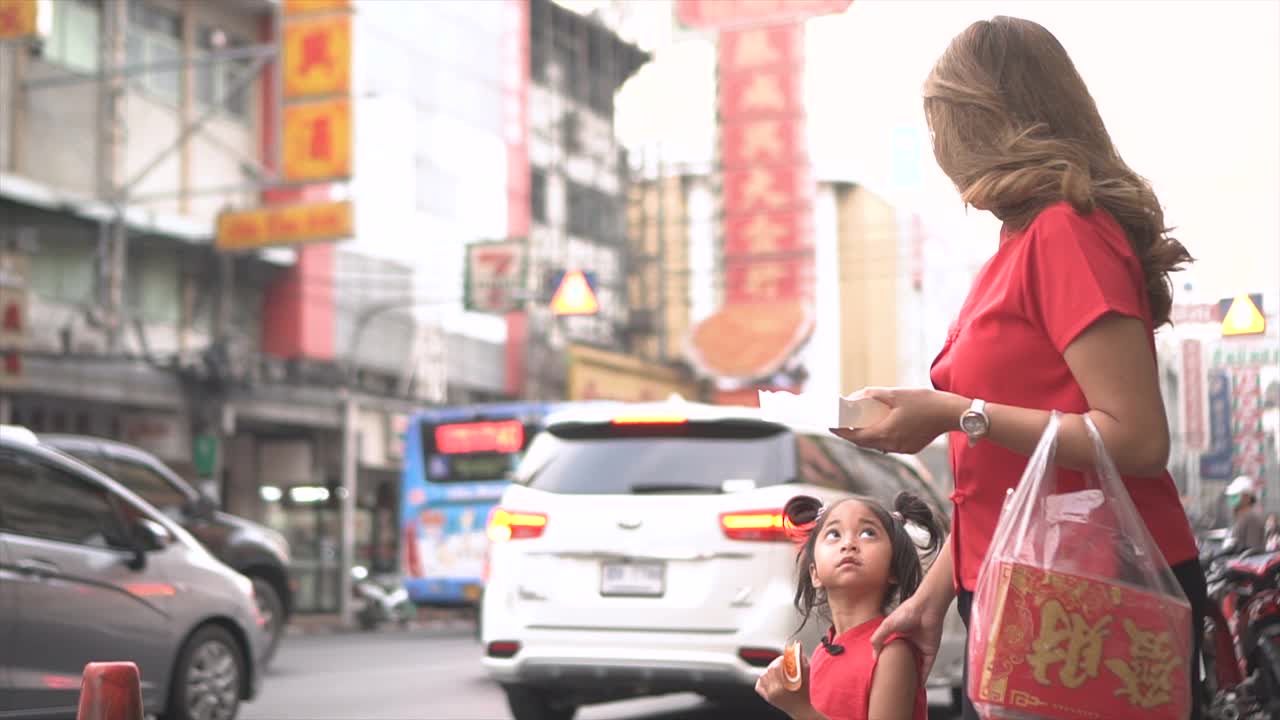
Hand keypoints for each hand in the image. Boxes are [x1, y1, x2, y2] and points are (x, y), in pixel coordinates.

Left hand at [755, 652, 818, 719]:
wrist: (801, 710)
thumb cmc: (805, 693)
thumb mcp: (806, 675)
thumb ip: (802, 659)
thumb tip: (798, 645)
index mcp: (783, 686)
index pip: (776, 666)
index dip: (780, 660)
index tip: (785, 659)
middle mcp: (774, 691)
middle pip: (769, 670)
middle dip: (775, 664)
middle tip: (782, 664)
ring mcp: (770, 695)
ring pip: (763, 676)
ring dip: (769, 671)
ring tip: (778, 671)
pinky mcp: (768, 698)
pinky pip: (759, 685)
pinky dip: (763, 680)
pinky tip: (770, 678)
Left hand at [830, 387, 965, 454]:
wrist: (950, 413)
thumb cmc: (924, 401)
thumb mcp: (895, 394)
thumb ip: (872, 395)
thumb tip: (855, 397)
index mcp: (886, 432)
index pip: (855, 437)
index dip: (841, 432)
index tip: (830, 425)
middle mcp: (892, 444)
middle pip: (864, 443)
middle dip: (852, 434)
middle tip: (843, 423)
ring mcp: (902, 448)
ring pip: (877, 445)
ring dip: (867, 436)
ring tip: (860, 423)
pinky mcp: (910, 448)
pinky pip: (889, 445)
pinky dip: (881, 437)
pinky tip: (882, 426)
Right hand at [868, 590, 948, 679]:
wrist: (927, 609)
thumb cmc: (908, 612)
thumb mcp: (886, 625)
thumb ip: (877, 638)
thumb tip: (874, 655)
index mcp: (898, 634)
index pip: (891, 649)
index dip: (886, 658)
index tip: (881, 669)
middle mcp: (909, 641)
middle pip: (903, 658)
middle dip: (899, 668)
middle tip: (892, 680)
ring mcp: (920, 647)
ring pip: (915, 664)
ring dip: (911, 674)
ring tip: (904, 686)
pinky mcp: (930, 651)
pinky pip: (927, 667)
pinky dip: (923, 676)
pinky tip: (918, 685)